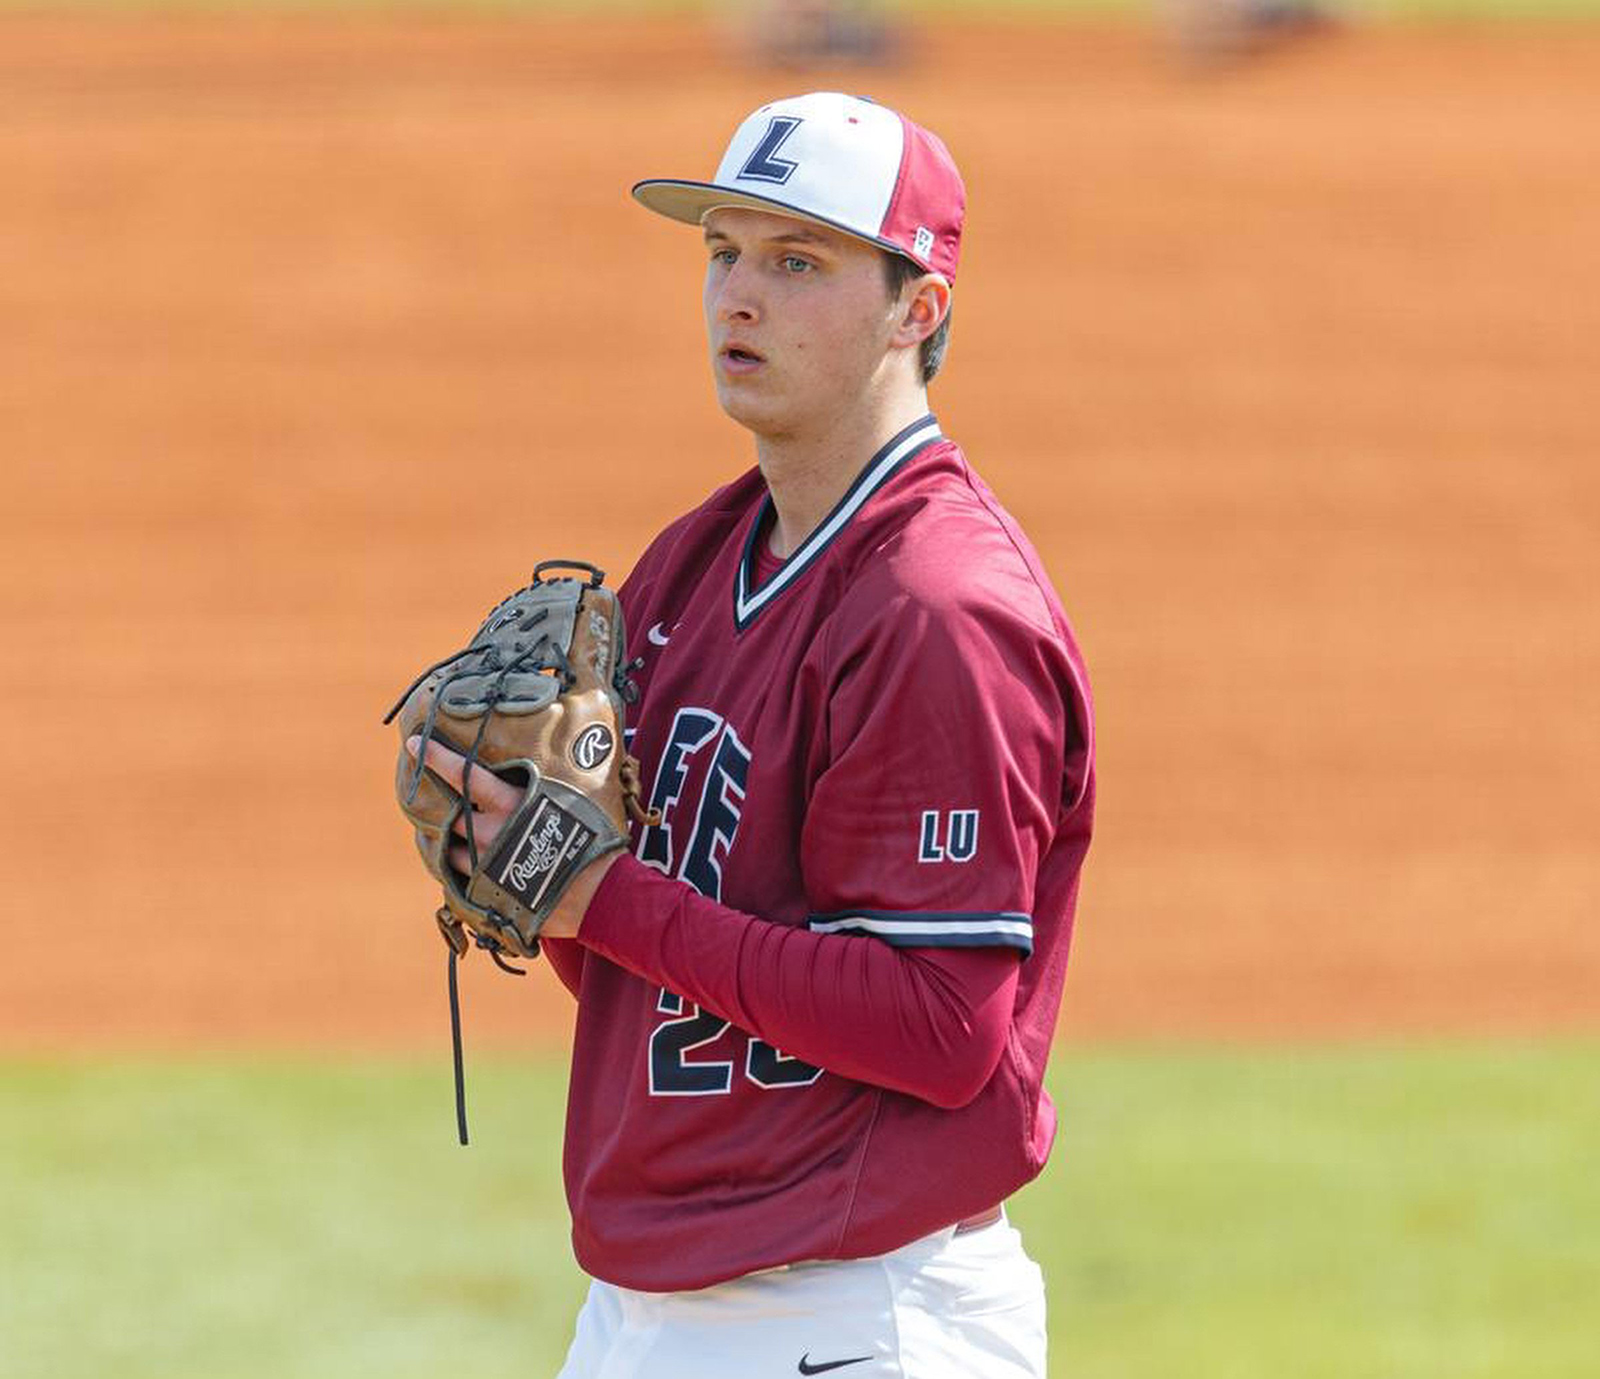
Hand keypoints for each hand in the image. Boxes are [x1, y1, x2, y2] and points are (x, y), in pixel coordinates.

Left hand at [404, 736, 615, 938]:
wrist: (600, 895)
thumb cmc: (592, 843)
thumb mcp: (568, 805)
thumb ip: (541, 792)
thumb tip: (541, 771)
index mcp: (512, 804)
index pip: (465, 775)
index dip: (437, 759)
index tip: (413, 746)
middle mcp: (492, 833)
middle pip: (450, 815)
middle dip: (438, 807)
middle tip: (428, 799)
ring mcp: (486, 865)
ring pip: (450, 850)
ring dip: (448, 844)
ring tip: (452, 840)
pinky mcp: (486, 893)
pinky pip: (460, 880)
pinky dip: (460, 871)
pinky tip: (468, 870)